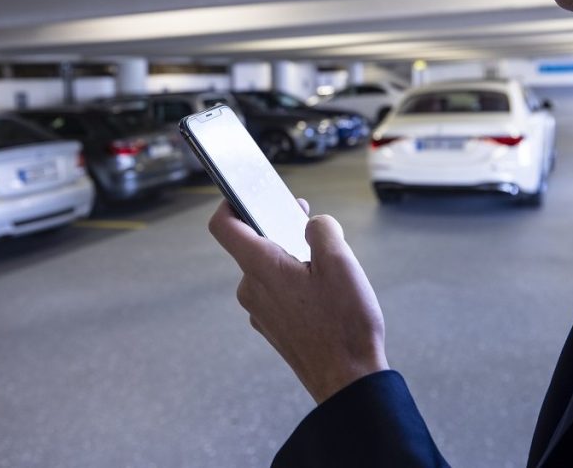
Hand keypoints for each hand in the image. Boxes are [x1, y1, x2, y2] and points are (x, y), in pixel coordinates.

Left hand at [208, 199, 388, 403]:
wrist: (348, 379)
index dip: (230, 202)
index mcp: (261, 267)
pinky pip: (276, 292)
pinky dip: (293, 282)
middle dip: (278, 229)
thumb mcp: (341, 262)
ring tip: (325, 264)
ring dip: (291, 258)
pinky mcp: (273, 327)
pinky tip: (323, 291)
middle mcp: (252, 289)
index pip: (224, 226)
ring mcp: (260, 311)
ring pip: (268, 270)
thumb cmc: (343, 324)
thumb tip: (312, 224)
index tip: (245, 193)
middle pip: (253, 245)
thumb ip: (321, 229)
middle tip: (305, 219)